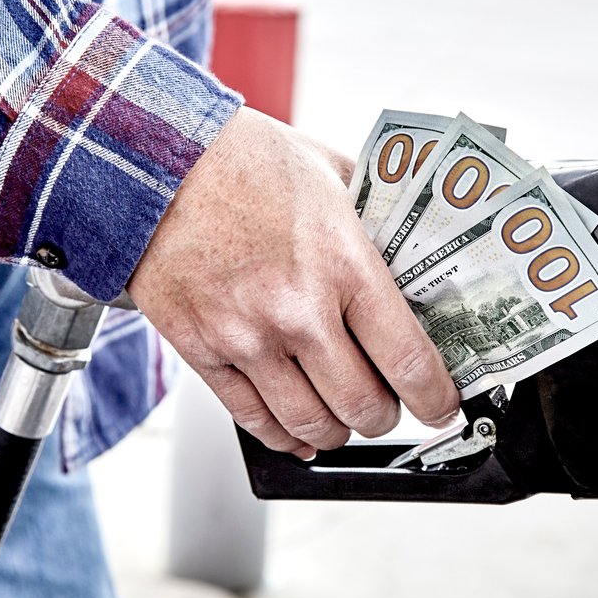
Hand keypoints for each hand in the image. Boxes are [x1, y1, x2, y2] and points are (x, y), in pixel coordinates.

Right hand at [128, 107, 459, 458]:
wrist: (154, 160)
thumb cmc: (244, 160)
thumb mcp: (333, 174)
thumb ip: (379, 218)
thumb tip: (419, 254)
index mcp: (344, 264)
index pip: (408, 360)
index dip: (436, 398)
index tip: (442, 405)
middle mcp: (296, 310)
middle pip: (362, 406)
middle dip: (386, 416)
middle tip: (390, 403)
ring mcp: (246, 337)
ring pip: (310, 425)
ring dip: (338, 431)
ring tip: (345, 416)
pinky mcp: (202, 351)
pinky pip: (253, 419)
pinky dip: (286, 437)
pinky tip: (300, 433)